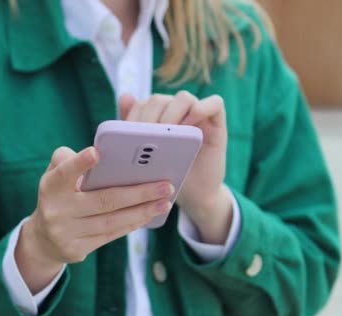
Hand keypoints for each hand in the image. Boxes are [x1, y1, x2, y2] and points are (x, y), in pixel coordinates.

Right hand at [16, 146, 173, 292]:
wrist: (43, 238)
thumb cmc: (60, 194)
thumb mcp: (56, 174)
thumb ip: (71, 160)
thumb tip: (103, 154)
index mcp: (50, 186)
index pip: (64, 172)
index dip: (79, 164)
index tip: (96, 153)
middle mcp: (56, 211)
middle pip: (103, 200)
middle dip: (138, 193)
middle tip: (165, 185)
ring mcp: (66, 233)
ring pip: (111, 221)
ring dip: (142, 211)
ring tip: (165, 202)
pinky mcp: (76, 250)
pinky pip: (110, 235)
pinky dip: (132, 224)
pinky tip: (149, 214)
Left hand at [119, 92, 231, 243]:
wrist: (193, 194)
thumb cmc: (166, 175)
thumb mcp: (143, 158)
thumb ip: (133, 130)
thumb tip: (125, 95)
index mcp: (155, 116)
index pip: (141, 104)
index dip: (133, 117)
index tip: (128, 134)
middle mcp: (175, 110)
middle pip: (159, 99)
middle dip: (149, 118)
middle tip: (146, 137)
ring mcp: (197, 114)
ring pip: (184, 98)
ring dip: (172, 114)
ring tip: (167, 134)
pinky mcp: (216, 121)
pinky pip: (214, 103)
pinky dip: (202, 109)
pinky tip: (190, 126)